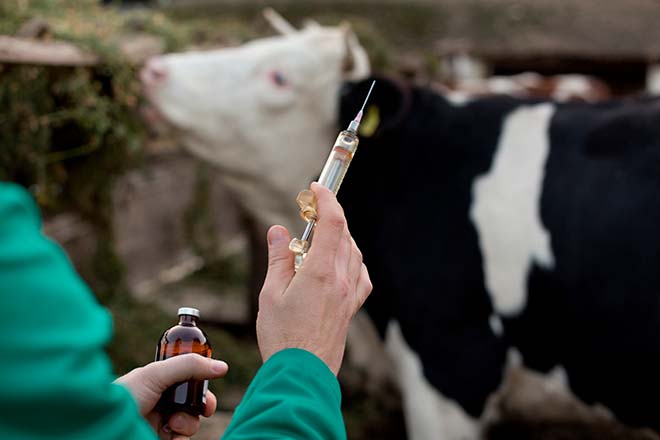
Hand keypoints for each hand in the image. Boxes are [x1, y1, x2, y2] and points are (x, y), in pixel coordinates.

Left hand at [114, 354, 227, 438]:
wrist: (103, 428)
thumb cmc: (123, 397)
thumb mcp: (156, 374)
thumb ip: (189, 365)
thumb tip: (222, 366)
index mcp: (158, 383)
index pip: (188, 381)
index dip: (201, 386)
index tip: (207, 390)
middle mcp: (160, 403)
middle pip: (194, 404)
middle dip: (202, 406)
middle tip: (205, 409)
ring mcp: (159, 424)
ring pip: (190, 424)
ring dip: (188, 423)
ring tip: (173, 424)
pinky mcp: (159, 439)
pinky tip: (171, 437)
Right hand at [257, 182, 372, 374]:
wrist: (302, 374)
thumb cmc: (282, 336)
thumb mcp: (271, 293)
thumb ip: (278, 258)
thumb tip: (277, 230)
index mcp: (321, 272)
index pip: (332, 223)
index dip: (326, 199)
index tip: (315, 188)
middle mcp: (342, 280)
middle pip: (344, 234)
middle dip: (329, 216)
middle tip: (310, 210)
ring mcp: (349, 295)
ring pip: (353, 252)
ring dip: (340, 236)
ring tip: (319, 235)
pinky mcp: (351, 308)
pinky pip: (360, 275)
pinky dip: (352, 260)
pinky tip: (340, 263)